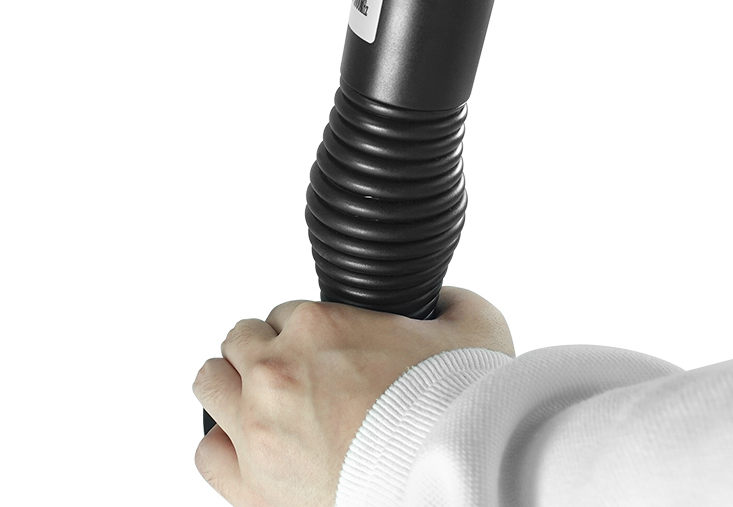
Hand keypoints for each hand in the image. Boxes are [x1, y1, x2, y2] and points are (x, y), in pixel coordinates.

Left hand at [192, 286, 513, 506]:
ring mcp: (258, 428)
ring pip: (212, 380)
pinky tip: (252, 444)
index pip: (286, 311)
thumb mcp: (474, 326)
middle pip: (241, 338)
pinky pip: (207, 450)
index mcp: (319, 325)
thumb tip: (443, 298)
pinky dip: (225, 443)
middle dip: (266, 349)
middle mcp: (278, 370)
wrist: (450, 480)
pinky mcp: (252, 486)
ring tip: (264, 400)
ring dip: (235, 384)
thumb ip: (451, 300)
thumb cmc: (459, 408)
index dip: (306, 328)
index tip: (324, 349)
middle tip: (294, 372)